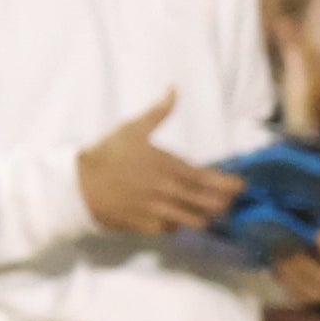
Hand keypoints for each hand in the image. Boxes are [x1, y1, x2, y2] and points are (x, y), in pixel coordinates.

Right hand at [75, 92, 237, 238]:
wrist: (78, 185)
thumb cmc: (107, 154)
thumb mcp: (132, 128)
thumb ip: (158, 112)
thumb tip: (173, 89)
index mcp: (171, 168)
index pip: (214, 181)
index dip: (233, 185)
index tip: (240, 185)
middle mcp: (170, 192)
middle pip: (212, 205)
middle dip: (225, 204)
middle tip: (226, 199)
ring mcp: (159, 212)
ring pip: (197, 222)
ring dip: (204, 217)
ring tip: (206, 211)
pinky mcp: (146, 226)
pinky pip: (172, 231)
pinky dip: (178, 225)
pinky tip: (176, 217)